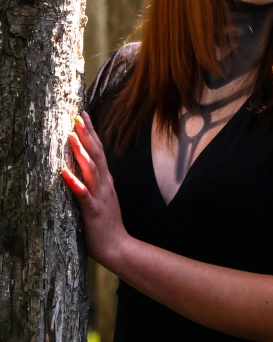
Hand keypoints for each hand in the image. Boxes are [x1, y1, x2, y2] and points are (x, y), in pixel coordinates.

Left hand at [62, 111, 128, 270]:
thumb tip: (85, 167)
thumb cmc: (107, 223)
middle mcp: (104, 183)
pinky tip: (63, 172)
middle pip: (96, 153)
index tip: (84, 116)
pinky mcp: (93, 209)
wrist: (118, 247)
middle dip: (87, 134)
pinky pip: (82, 193)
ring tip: (72, 136)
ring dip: (81, 152)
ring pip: (91, 169)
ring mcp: (100, 195)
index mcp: (106, 180)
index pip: (99, 150)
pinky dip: (74, 182)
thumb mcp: (103, 197)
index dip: (92, 132)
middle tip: (78, 116)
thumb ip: (96, 182)